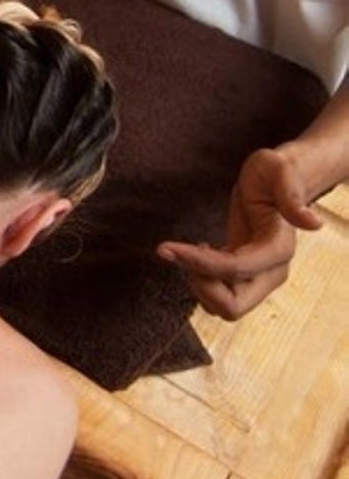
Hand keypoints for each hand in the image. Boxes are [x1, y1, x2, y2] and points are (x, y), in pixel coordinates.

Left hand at [158, 147, 323, 319]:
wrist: (274, 182)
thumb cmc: (274, 173)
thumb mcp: (278, 170)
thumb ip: (291, 194)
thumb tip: (314, 223)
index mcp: (278, 249)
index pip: (233, 269)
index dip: (197, 262)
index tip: (164, 246)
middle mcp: (271, 271)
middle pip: (232, 307)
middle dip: (200, 286)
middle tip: (181, 254)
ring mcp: (258, 277)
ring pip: (222, 306)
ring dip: (197, 283)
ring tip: (190, 249)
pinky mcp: (243, 276)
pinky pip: (217, 294)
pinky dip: (200, 279)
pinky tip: (199, 250)